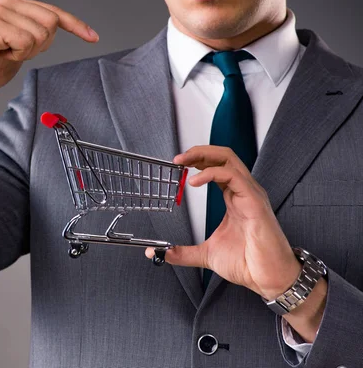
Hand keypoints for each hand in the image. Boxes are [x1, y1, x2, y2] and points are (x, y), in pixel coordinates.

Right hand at [0, 0, 98, 137]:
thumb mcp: (22, 45)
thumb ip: (37, 31)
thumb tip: (59, 25)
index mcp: (13, 3)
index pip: (53, 12)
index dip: (75, 25)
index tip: (93, 37)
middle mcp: (5, 2)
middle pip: (51, 23)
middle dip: (40, 46)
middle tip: (16, 52)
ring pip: (40, 35)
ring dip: (26, 53)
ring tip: (6, 54)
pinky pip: (25, 42)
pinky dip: (17, 55)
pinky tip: (0, 55)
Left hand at [145, 145, 300, 299]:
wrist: (268, 278)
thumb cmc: (248, 263)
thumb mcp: (207, 254)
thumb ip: (183, 252)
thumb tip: (161, 253)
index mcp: (234, 198)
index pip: (217, 167)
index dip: (198, 161)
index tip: (178, 164)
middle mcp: (244, 192)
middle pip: (223, 156)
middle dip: (199, 151)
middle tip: (178, 158)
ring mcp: (251, 194)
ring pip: (229, 160)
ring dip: (204, 155)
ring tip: (184, 161)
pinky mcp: (255, 202)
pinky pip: (234, 176)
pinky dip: (212, 173)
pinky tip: (195, 181)